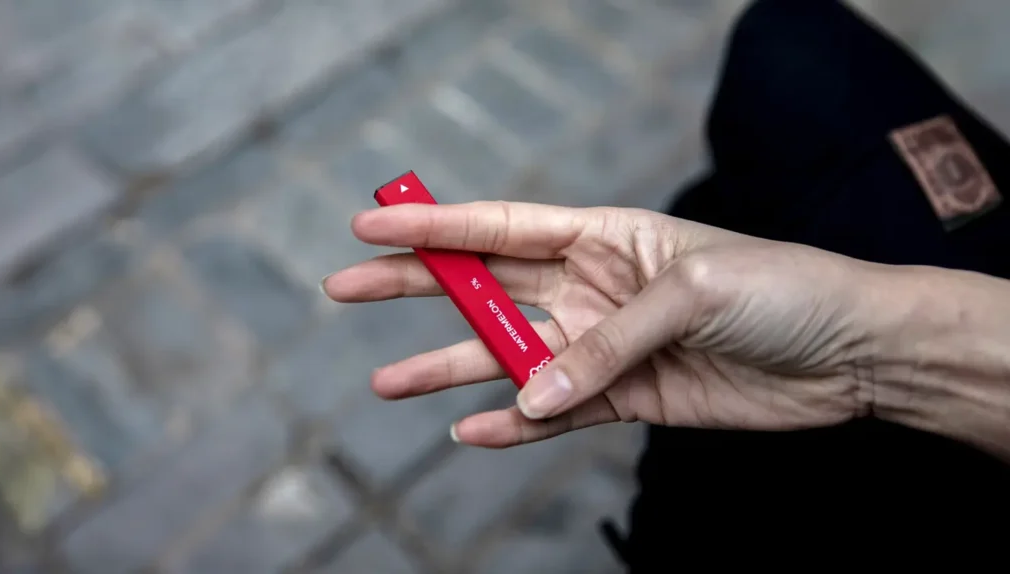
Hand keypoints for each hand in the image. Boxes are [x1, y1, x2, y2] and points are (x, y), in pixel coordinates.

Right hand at [324, 201, 891, 447]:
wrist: (848, 354)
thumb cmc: (782, 291)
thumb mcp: (696, 293)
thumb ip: (609, 342)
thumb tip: (533, 393)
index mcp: (606, 235)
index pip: (501, 225)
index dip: (434, 224)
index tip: (371, 222)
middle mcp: (593, 286)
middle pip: (485, 285)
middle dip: (416, 286)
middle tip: (345, 287)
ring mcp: (603, 345)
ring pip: (508, 357)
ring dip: (449, 367)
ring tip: (387, 384)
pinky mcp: (625, 398)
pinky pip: (554, 413)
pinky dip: (513, 425)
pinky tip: (472, 431)